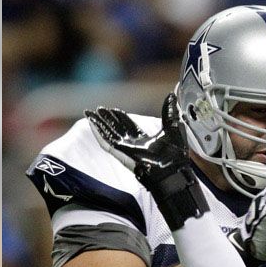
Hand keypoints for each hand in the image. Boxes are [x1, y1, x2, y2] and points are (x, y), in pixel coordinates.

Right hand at [85, 93, 207, 229]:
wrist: (172, 171)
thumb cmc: (175, 155)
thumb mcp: (173, 127)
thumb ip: (169, 112)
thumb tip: (171, 95)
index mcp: (146, 141)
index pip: (129, 126)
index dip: (120, 117)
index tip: (113, 109)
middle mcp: (134, 145)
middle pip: (117, 128)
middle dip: (107, 118)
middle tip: (99, 109)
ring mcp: (126, 149)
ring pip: (109, 133)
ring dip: (99, 123)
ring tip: (90, 113)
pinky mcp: (121, 153)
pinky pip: (106, 142)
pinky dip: (99, 132)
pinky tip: (91, 123)